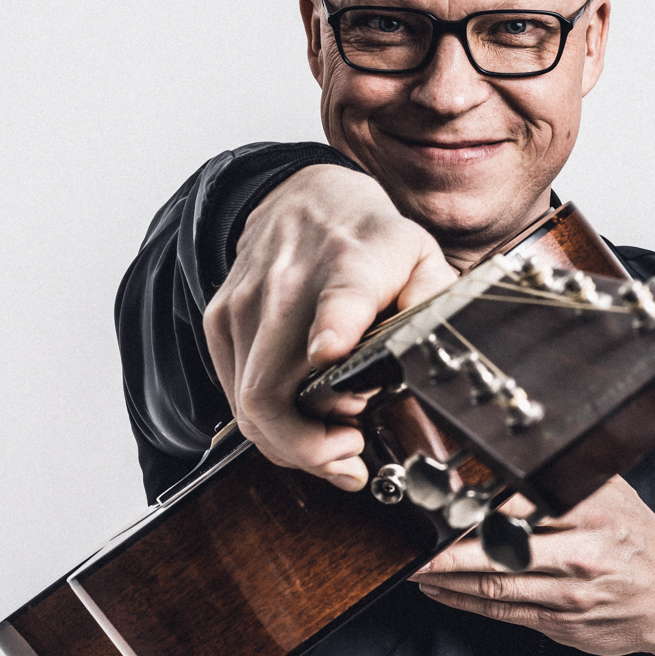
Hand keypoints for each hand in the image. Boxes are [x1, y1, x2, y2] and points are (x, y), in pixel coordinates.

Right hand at [202, 165, 457, 489]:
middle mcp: (288, 284)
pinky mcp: (220, 321)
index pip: (340, 298)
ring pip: (249, 406)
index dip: (333, 328)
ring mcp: (245, 305)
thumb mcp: (421, 259)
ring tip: (332, 444)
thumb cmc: (367, 239)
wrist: (303, 198)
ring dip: (290, 444)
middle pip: (274, 388)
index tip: (330, 353)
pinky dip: (267, 424)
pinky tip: (301, 420)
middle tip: (351, 457)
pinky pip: (235, 397)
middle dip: (311, 448)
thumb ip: (434, 305)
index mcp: (352, 265)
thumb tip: (434, 350)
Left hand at [411, 477, 654, 655]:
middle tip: (414, 541)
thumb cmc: (638, 539)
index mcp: (593, 513)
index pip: (523, 505)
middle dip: (449, 549)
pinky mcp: (560, 622)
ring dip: (448, 578)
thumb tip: (514, 452)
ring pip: (496, 585)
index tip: (440, 500)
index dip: (476, 504)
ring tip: (416, 567)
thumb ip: (567, 476)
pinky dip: (466, 602)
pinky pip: (504, 612)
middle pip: (501, 550)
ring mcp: (569, 594)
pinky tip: (441, 591)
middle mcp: (581, 554)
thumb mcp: (614, 493)